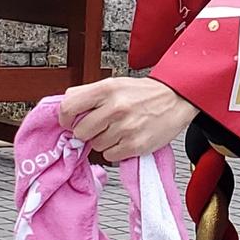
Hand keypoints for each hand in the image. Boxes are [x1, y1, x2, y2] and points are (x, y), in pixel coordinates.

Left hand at [57, 77, 196, 161]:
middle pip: (81, 132)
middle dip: (87, 132)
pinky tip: (126, 139)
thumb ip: (88, 94)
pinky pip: (110, 156)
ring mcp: (126, 127)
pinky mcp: (136, 145)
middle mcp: (116, 107)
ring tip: (119, 130)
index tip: (71, 122)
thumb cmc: (142, 93)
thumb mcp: (114, 84)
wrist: (175, 99)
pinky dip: (115, 151)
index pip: (69, 107)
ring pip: (96, 145)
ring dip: (104, 141)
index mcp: (107, 89)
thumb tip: (64, 109)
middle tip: (101, 126)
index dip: (66, 118)